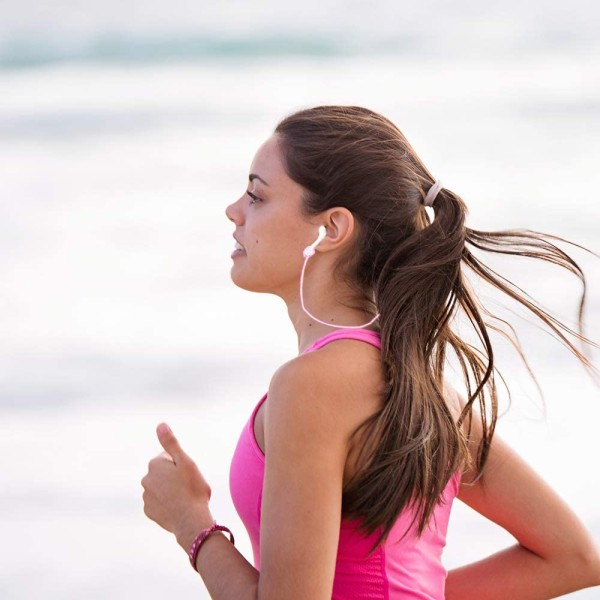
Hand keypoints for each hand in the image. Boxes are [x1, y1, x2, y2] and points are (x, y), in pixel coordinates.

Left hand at [141, 423, 214, 548]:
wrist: (191, 521)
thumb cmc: (192, 489)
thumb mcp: (185, 461)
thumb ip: (171, 443)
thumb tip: (160, 425)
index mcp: (155, 464)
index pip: (168, 457)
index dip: (181, 464)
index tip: (188, 473)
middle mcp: (146, 479)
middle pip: (163, 473)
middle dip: (174, 476)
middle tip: (188, 485)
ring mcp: (146, 496)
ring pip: (161, 488)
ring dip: (170, 490)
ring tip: (184, 498)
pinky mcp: (149, 511)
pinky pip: (158, 503)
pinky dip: (167, 503)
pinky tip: (177, 508)